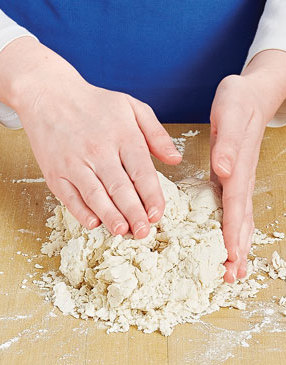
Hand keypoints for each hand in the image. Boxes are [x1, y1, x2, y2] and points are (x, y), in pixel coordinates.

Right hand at [0, 37, 181, 237]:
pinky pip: (70, 197)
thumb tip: (175, 159)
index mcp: (122, 136)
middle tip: (144, 232)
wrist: (49, 95)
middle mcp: (99, 151)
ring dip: (111, 217)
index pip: (142, 172)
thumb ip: (156, 134)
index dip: (152, 196)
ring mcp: (75, 163)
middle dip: (134, 214)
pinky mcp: (56, 172)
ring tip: (123, 231)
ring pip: (96, 196)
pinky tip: (94, 222)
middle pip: (121, 188)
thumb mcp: (132, 107)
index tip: (157, 214)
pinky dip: (82, 212)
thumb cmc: (95, 103)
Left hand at [210, 75, 265, 281]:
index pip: (234, 206)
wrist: (251, 94)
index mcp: (237, 167)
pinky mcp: (232, 176)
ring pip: (239, 217)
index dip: (232, 233)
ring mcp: (238, 178)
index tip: (230, 257)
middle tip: (230, 277)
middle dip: (236, 249)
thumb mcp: (230, 115)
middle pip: (240, 220)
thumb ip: (227, 144)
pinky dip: (232, 228)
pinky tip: (229, 239)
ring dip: (237, 244)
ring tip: (233, 269)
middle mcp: (239, 177)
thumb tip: (223, 170)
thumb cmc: (239, 102)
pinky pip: (233, 207)